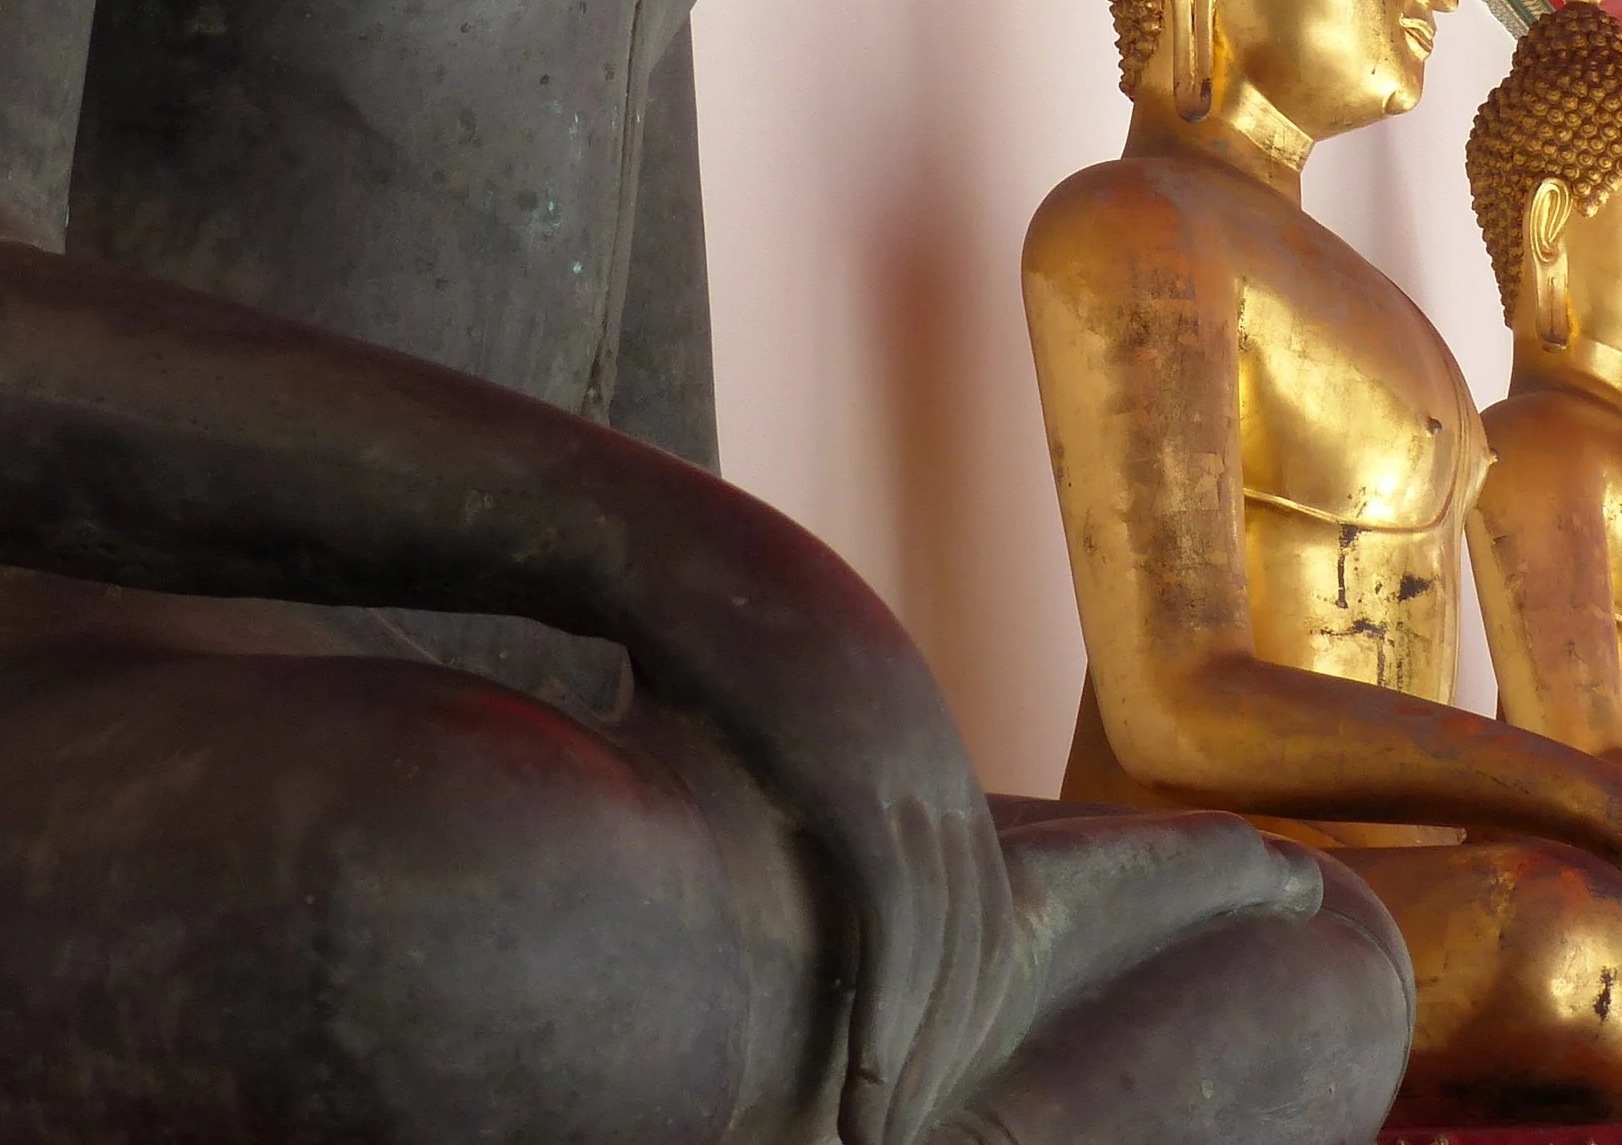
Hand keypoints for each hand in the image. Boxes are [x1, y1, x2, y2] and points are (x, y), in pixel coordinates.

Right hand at [606, 477, 1029, 1144]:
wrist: (643, 537)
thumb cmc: (681, 620)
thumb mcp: (765, 698)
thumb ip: (801, 768)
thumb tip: (791, 848)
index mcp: (914, 721)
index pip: (976, 888)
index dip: (956, 990)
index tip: (917, 1069)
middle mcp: (929, 733)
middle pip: (978, 922)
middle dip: (951, 1037)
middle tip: (905, 1125)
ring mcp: (899, 746)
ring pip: (947, 932)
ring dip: (921, 1048)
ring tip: (883, 1130)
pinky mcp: (847, 763)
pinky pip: (896, 913)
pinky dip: (890, 1011)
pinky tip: (871, 1083)